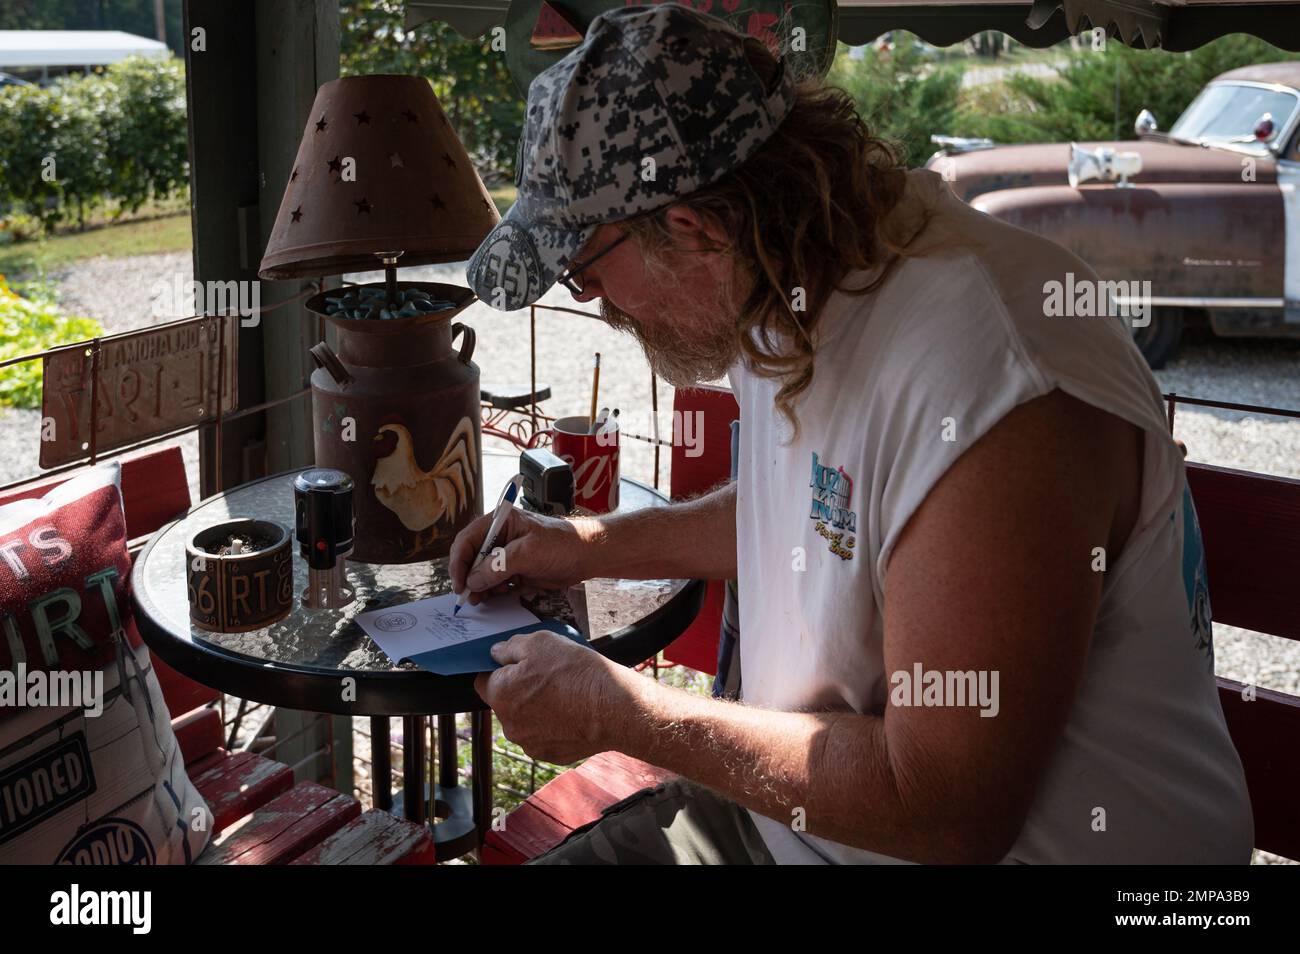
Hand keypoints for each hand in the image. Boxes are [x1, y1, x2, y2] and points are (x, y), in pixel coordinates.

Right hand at [449, 506, 594, 605]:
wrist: (587, 555)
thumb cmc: (562, 544)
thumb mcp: (528, 552)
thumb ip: (498, 566)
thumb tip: (473, 580)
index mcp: (500, 522)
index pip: (468, 540)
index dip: (459, 561)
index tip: (460, 583)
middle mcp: (500, 537)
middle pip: (471, 557)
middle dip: (468, 577)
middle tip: (468, 596)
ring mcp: (507, 555)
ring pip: (481, 572)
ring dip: (478, 587)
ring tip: (481, 600)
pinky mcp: (515, 569)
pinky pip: (495, 582)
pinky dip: (491, 591)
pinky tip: (495, 596)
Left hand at [473, 630, 635, 763]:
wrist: (613, 708)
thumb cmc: (576, 673)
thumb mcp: (540, 642)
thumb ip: (510, 646)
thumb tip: (496, 652)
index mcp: (500, 694)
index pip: (482, 680)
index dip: (499, 669)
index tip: (519, 663)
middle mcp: (509, 724)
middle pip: (505, 702)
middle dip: (520, 689)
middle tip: (548, 676)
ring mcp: (529, 743)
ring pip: (525, 720)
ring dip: (537, 708)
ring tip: (564, 694)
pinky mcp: (550, 754)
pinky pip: (544, 735)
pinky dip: (553, 725)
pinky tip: (572, 712)